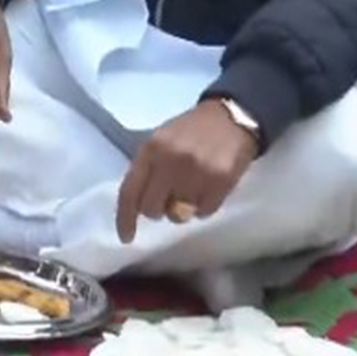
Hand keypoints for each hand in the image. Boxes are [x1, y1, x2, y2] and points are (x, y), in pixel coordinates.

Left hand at [115, 100, 259, 244]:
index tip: (126, 238)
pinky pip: (204, 212)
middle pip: (152, 209)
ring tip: (192, 189)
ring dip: (183, 209)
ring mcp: (196, 172)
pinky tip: (209, 188)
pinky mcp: (220, 181)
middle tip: (170, 199)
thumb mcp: (161, 140)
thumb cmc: (191, 131)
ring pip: (179, 215)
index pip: (130, 191)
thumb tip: (137, 204)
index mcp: (151, 149)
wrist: (231, 117)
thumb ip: (148, 168)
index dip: (125, 218)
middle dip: (159, 210)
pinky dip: (204, 206)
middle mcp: (170, 161)